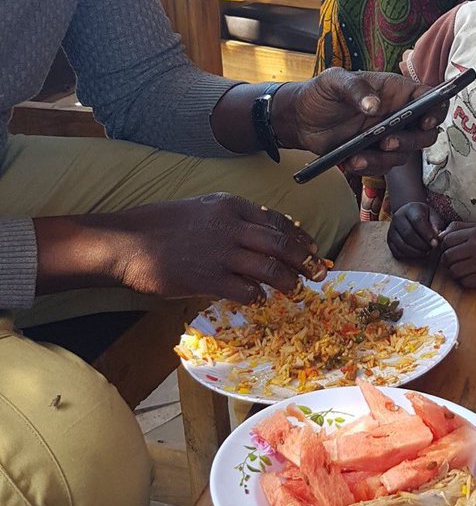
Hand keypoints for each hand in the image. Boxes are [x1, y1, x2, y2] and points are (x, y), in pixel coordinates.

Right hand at [100, 193, 326, 302]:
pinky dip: (257, 296)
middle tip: (317, 273)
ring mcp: (220, 253)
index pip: (277, 220)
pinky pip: (244, 290)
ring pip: (268, 268)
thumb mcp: (203, 207)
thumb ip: (233, 217)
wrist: (128, 242)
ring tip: (295, 289)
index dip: (299, 237)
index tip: (312, 248)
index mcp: (231, 206)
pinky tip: (261, 300)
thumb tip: (263, 231)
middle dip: (304, 260)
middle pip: (281, 244)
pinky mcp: (207, 279)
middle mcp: (231, 226)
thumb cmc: (162, 224)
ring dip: (287, 281)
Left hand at [271, 69, 447, 174]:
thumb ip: (355, 87)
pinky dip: (370, 167)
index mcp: (394, 91)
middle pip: (424, 132)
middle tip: (387, 142)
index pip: (428, 98)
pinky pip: (383, 166)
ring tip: (360, 157)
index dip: (435, 110)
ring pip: (405, 153)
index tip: (425, 121)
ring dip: (386, 158)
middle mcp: (396, 115)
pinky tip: (351, 161)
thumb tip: (374, 105)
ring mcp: (387, 136)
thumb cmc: (321, 93)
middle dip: (412, 141)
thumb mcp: (334, 81)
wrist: (300, 120)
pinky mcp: (374, 154)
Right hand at [388, 202, 445, 259]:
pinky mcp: (389, 240)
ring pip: (402, 244)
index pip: (418, 221)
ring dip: (416, 252)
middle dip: (422, 245)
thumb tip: (436, 237)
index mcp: (410, 208)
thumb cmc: (424, 216)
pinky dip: (408, 255)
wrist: (408, 214)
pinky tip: (417, 253)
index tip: (435, 244)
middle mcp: (398, 217)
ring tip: (426, 252)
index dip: (427, 234)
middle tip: (431, 249)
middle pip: (408, 234)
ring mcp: (392, 229)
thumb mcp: (433, 215)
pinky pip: (397, 251)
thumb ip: (436, 224)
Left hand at [439, 222, 475, 287]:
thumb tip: (438, 236)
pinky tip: (469, 274)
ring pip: (454, 271)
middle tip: (452, 260)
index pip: (447, 240)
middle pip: (448, 257)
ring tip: (461, 267)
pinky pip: (464, 282)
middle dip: (447, 260)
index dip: (444, 246)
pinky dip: (463, 280)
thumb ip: (457, 228)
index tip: (449, 249)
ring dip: (454, 271)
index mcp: (475, 233)